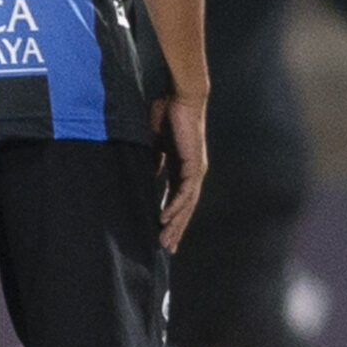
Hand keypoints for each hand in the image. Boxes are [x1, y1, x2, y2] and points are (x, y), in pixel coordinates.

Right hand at [152, 93, 207, 252]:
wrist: (179, 97)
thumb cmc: (167, 115)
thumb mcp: (156, 143)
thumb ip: (156, 161)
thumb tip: (151, 175)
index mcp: (183, 168)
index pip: (177, 199)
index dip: (171, 218)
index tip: (162, 235)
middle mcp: (193, 173)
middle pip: (185, 208)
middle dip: (175, 229)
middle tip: (166, 249)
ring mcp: (195, 170)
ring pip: (186, 204)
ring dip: (175, 224)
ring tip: (164, 241)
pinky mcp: (194, 164)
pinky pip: (185, 191)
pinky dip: (176, 206)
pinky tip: (165, 219)